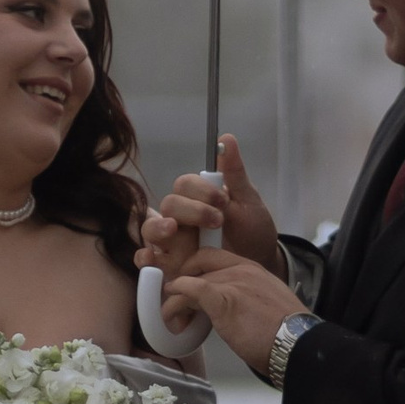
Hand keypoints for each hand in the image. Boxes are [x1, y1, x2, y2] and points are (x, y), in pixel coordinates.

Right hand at [137, 134, 285, 334]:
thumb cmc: (252, 230)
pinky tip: (151, 258)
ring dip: (158, 227)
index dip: (201, 191)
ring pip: (151, 229)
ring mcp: (173, 242)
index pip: (185, 185)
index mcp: (197, 199)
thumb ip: (234, 174)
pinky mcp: (171, 265)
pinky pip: (148, 260)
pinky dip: (144, 257)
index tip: (223, 200)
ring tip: (172, 230)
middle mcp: (181, 218)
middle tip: (216, 221)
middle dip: (189, 210)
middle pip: (168, 205)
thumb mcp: (248, 202)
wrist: (260, 263)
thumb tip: (227, 138)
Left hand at [173, 249, 307, 378]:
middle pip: (200, 262)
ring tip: (169, 315)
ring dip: (175, 297)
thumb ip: (247, 299)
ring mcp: (233, 282)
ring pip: (191, 279)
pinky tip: (170, 313)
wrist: (298, 344)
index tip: (188, 284)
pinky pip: (191, 289)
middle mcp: (242, 269)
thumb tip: (231, 311)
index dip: (197, 268)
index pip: (216, 257)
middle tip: (174, 297)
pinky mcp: (224, 299)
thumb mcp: (267, 306)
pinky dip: (177, 300)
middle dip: (182, 276)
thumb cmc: (286, 334)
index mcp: (254, 269)